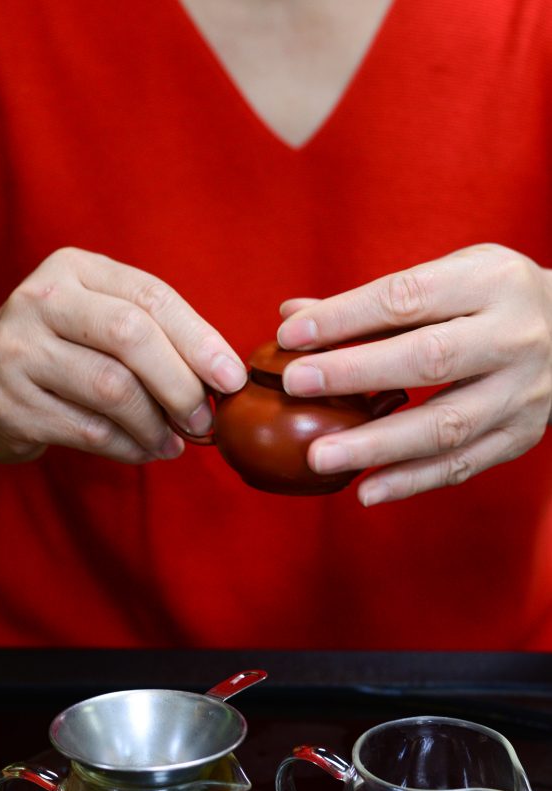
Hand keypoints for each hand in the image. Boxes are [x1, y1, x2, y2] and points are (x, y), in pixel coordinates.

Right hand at [0, 248, 246, 463]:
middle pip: (130, 336)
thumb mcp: (96, 319)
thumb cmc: (57, 351)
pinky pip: (90, 431)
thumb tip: (223, 378)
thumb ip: (153, 333)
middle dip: (181, 383)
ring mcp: (17, 352)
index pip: (150, 296)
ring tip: (177, 441)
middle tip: (206, 418)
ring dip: (157, 424)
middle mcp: (39, 300)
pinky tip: (147, 450)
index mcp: (73, 268)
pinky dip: (130, 447)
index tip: (232, 378)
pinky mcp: (9, 404)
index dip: (199, 339)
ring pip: (112, 390)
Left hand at [277, 244, 551, 504]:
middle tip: (295, 385)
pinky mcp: (521, 436)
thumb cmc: (490, 300)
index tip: (291, 336)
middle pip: (429, 358)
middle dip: (356, 373)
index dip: (346, 317)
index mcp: (490, 283)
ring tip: (319, 457)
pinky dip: (412, 481)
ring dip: (377, 444)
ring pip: (445, 424)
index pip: (408, 298)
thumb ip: (372, 302)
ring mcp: (522, 392)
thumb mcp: (447, 277)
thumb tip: (291, 317)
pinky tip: (366, 490)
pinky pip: (462, 465)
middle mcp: (513, 336)